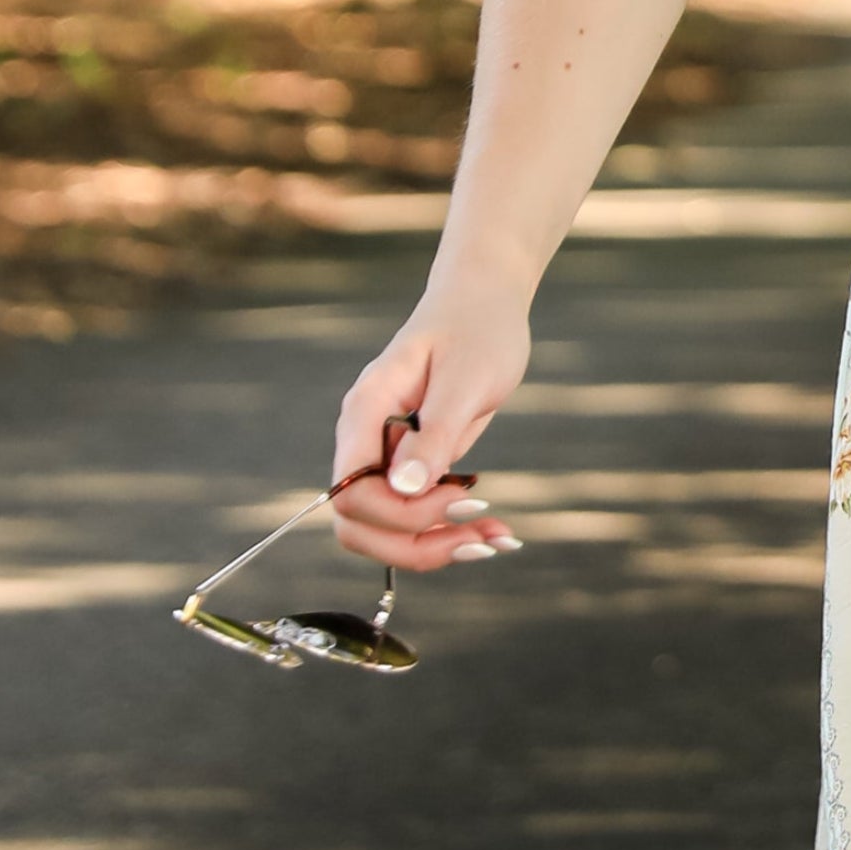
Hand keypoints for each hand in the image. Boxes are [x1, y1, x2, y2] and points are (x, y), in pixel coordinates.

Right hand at [328, 269, 533, 571]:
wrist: (485, 302)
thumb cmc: (477, 328)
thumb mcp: (465, 379)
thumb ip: (435, 433)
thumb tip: (404, 488)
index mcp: (365, 412)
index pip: (351, 492)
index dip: (402, 513)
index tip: (461, 500)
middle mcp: (365, 439)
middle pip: (358, 524)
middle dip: (416, 543)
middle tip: (482, 536)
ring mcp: (385, 455)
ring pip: (385, 529)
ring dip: (436, 546)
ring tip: (498, 539)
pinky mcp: (411, 465)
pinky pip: (416, 516)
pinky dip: (452, 532)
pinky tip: (496, 531)